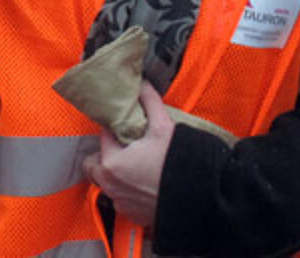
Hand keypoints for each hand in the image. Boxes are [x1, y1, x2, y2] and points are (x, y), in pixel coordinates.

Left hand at [82, 81, 172, 227]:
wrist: (203, 201)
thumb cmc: (180, 166)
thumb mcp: (164, 128)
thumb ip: (149, 102)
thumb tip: (141, 83)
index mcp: (111, 163)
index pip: (103, 137)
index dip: (115, 130)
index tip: (128, 129)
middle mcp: (111, 186)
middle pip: (95, 164)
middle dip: (106, 155)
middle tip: (126, 148)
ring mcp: (121, 203)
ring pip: (107, 183)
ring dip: (117, 174)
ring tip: (138, 166)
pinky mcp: (134, 217)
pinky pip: (122, 200)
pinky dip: (129, 192)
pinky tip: (145, 184)